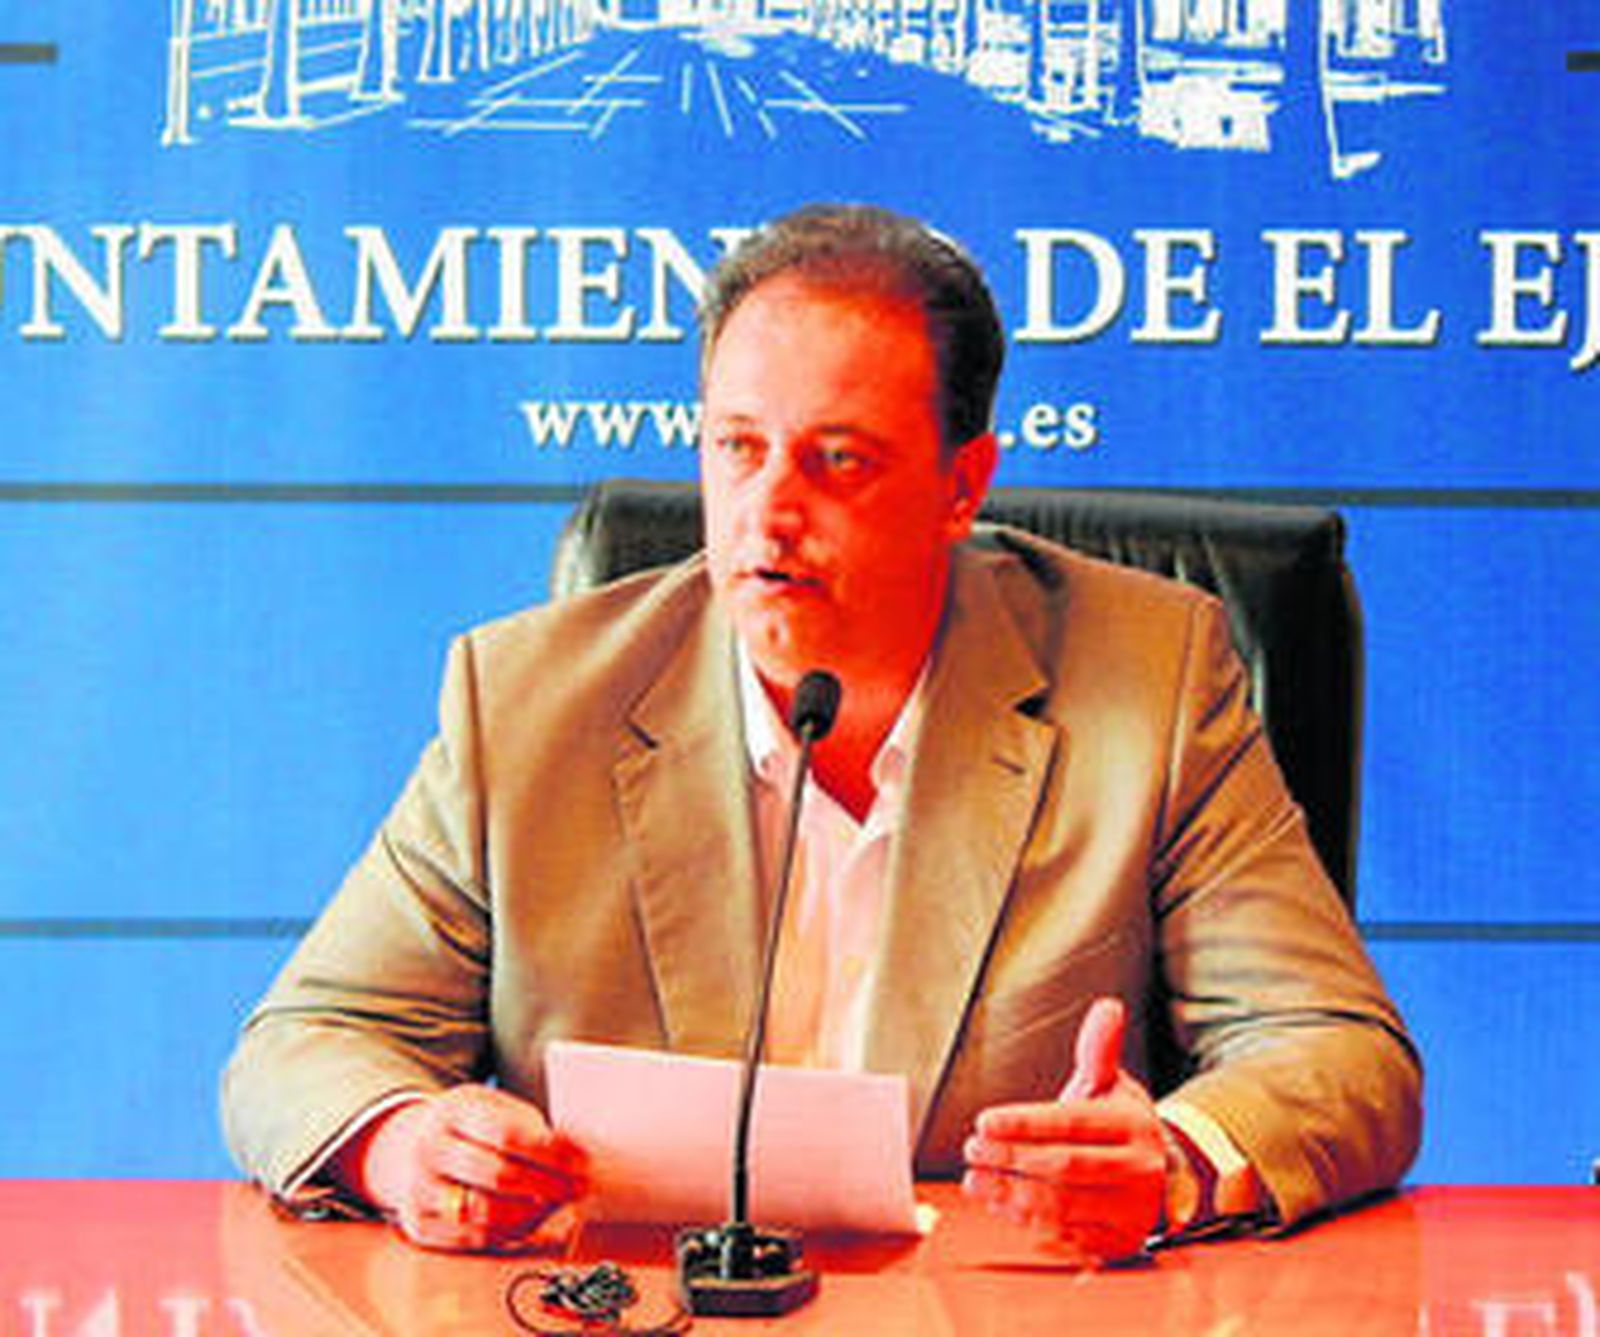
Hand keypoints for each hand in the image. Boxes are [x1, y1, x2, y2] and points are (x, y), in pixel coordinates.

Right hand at [333, 1084, 588, 1252]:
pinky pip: (475, 1238)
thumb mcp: (492, 1107)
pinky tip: (535, 1221)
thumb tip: (575, 1156)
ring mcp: (419, 1190)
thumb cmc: (467, 1127)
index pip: (508, 1134)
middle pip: (499, 1176)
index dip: (552, 1152)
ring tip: (560, 1204)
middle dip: (549, 1186)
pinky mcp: (420, 1225)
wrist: (406, 1147)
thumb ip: (529, 1126)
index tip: (583, 1162)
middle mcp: (429, 1150)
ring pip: (487, 1213)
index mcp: (452, 1110)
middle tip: (580, 1188)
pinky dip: (512, 1233)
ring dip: (535, 1213)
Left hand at [961, 996, 1165, 1262]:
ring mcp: (1130, 1210)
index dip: (1025, 1123)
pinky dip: (1026, 1220)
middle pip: (1064, 1166)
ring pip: (1062, 1205)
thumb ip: (1099, 1049)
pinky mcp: (1118, 1243)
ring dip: (1010, 1193)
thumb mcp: (1112, 1085)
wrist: (1163, 1178)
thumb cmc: (1120, 1126)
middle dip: (1010, 1158)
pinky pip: (1065, 1235)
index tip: (984, 1121)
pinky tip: (998, 1203)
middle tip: (972, 1148)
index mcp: (1133, 1125)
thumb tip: (1108, 1007)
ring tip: (974, 1178)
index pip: (1073, 1123)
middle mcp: (1137, 1169)